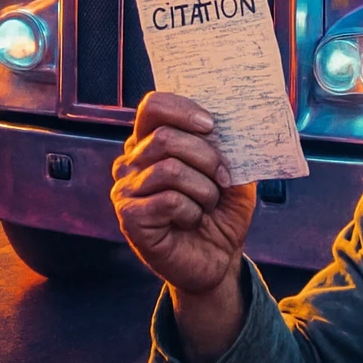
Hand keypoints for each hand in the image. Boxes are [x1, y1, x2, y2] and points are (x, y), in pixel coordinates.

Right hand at [111, 91, 256, 294]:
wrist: (219, 257)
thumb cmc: (222, 210)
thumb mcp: (234, 170)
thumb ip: (228, 144)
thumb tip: (233, 122)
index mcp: (153, 141)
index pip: (153, 106)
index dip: (183, 110)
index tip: (211, 125)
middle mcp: (132, 161)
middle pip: (165, 137)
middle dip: (206, 156)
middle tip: (222, 177)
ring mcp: (127, 189)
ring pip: (170, 168)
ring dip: (204, 188)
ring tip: (208, 202)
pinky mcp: (130, 217)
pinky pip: (168, 200)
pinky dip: (193, 210)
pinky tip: (192, 220)